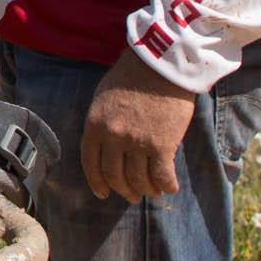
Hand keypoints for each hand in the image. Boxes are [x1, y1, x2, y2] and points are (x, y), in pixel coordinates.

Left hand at [83, 49, 196, 202]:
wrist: (161, 63)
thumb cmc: (133, 75)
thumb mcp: (104, 97)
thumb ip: (103, 123)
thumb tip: (107, 147)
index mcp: (95, 124)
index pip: (91, 163)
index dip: (97, 182)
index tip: (103, 193)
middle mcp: (113, 137)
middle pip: (115, 176)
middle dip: (124, 191)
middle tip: (132, 196)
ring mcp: (137, 142)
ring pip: (139, 180)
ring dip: (146, 190)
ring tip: (152, 192)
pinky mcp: (161, 145)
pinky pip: (162, 176)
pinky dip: (166, 186)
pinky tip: (170, 187)